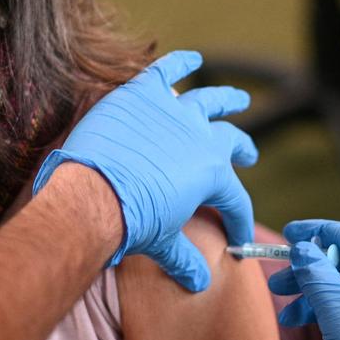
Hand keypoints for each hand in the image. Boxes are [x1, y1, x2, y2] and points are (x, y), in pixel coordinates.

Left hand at [32, 51, 257, 291]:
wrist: (93, 196)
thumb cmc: (130, 222)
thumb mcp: (161, 244)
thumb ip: (184, 259)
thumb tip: (199, 282)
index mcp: (212, 174)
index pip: (234, 199)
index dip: (239, 219)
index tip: (236, 236)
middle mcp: (201, 138)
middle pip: (230, 140)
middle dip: (241, 148)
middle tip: (247, 152)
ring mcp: (173, 113)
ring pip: (208, 99)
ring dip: (225, 99)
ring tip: (236, 99)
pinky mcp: (143, 94)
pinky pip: (167, 70)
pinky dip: (181, 61)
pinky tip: (191, 57)